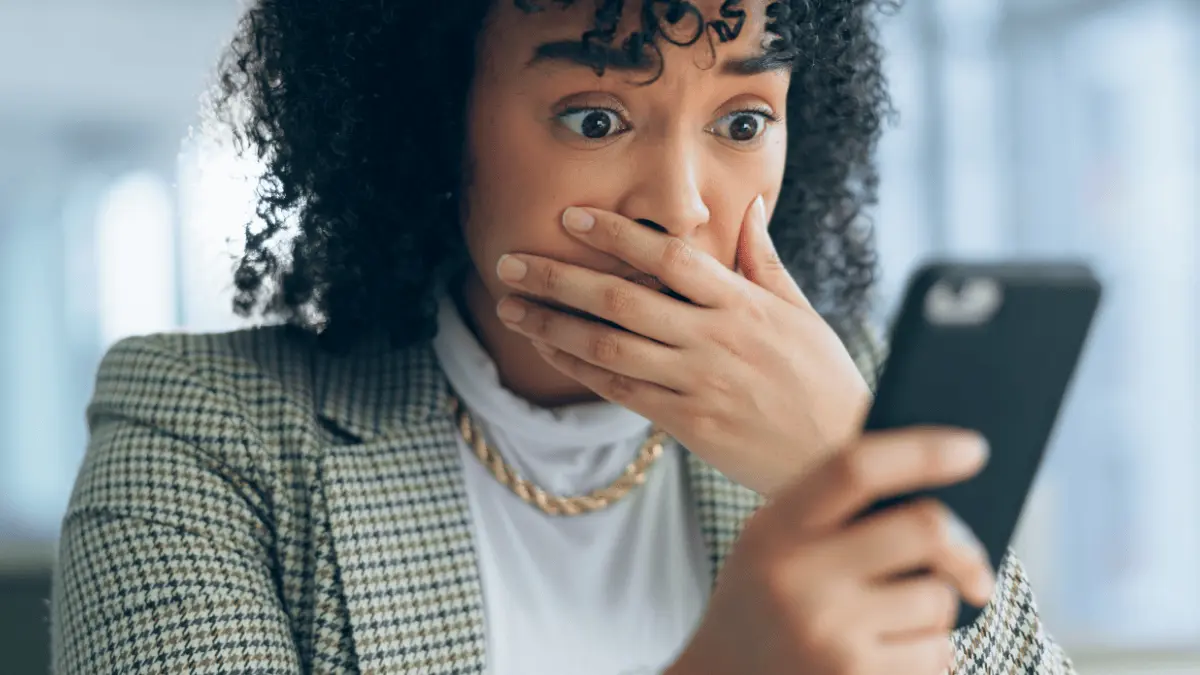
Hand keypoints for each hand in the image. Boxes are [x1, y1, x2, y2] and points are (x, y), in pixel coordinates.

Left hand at [493, 196, 871, 494]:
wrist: (840, 455)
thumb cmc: (822, 378)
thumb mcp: (800, 312)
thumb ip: (763, 259)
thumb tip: (748, 204)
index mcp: (742, 303)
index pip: (669, 256)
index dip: (616, 233)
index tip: (572, 215)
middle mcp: (713, 339)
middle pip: (621, 299)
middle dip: (558, 277)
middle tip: (509, 260)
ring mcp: (696, 383)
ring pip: (608, 347)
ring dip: (551, 323)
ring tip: (509, 305)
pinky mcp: (686, 423)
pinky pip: (619, 391)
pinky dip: (577, 369)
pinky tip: (547, 348)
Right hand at [668, 428, 995, 674]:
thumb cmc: (765, 602)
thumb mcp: (773, 542)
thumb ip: (834, 510)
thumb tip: (941, 504)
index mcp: (775, 530)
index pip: (855, 469)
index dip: (921, 451)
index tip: (973, 448)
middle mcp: (799, 579)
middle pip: (924, 530)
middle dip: (961, 545)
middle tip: (971, 558)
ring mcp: (829, 635)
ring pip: (938, 599)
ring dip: (934, 608)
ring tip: (888, 620)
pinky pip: (936, 653)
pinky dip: (927, 652)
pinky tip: (884, 654)